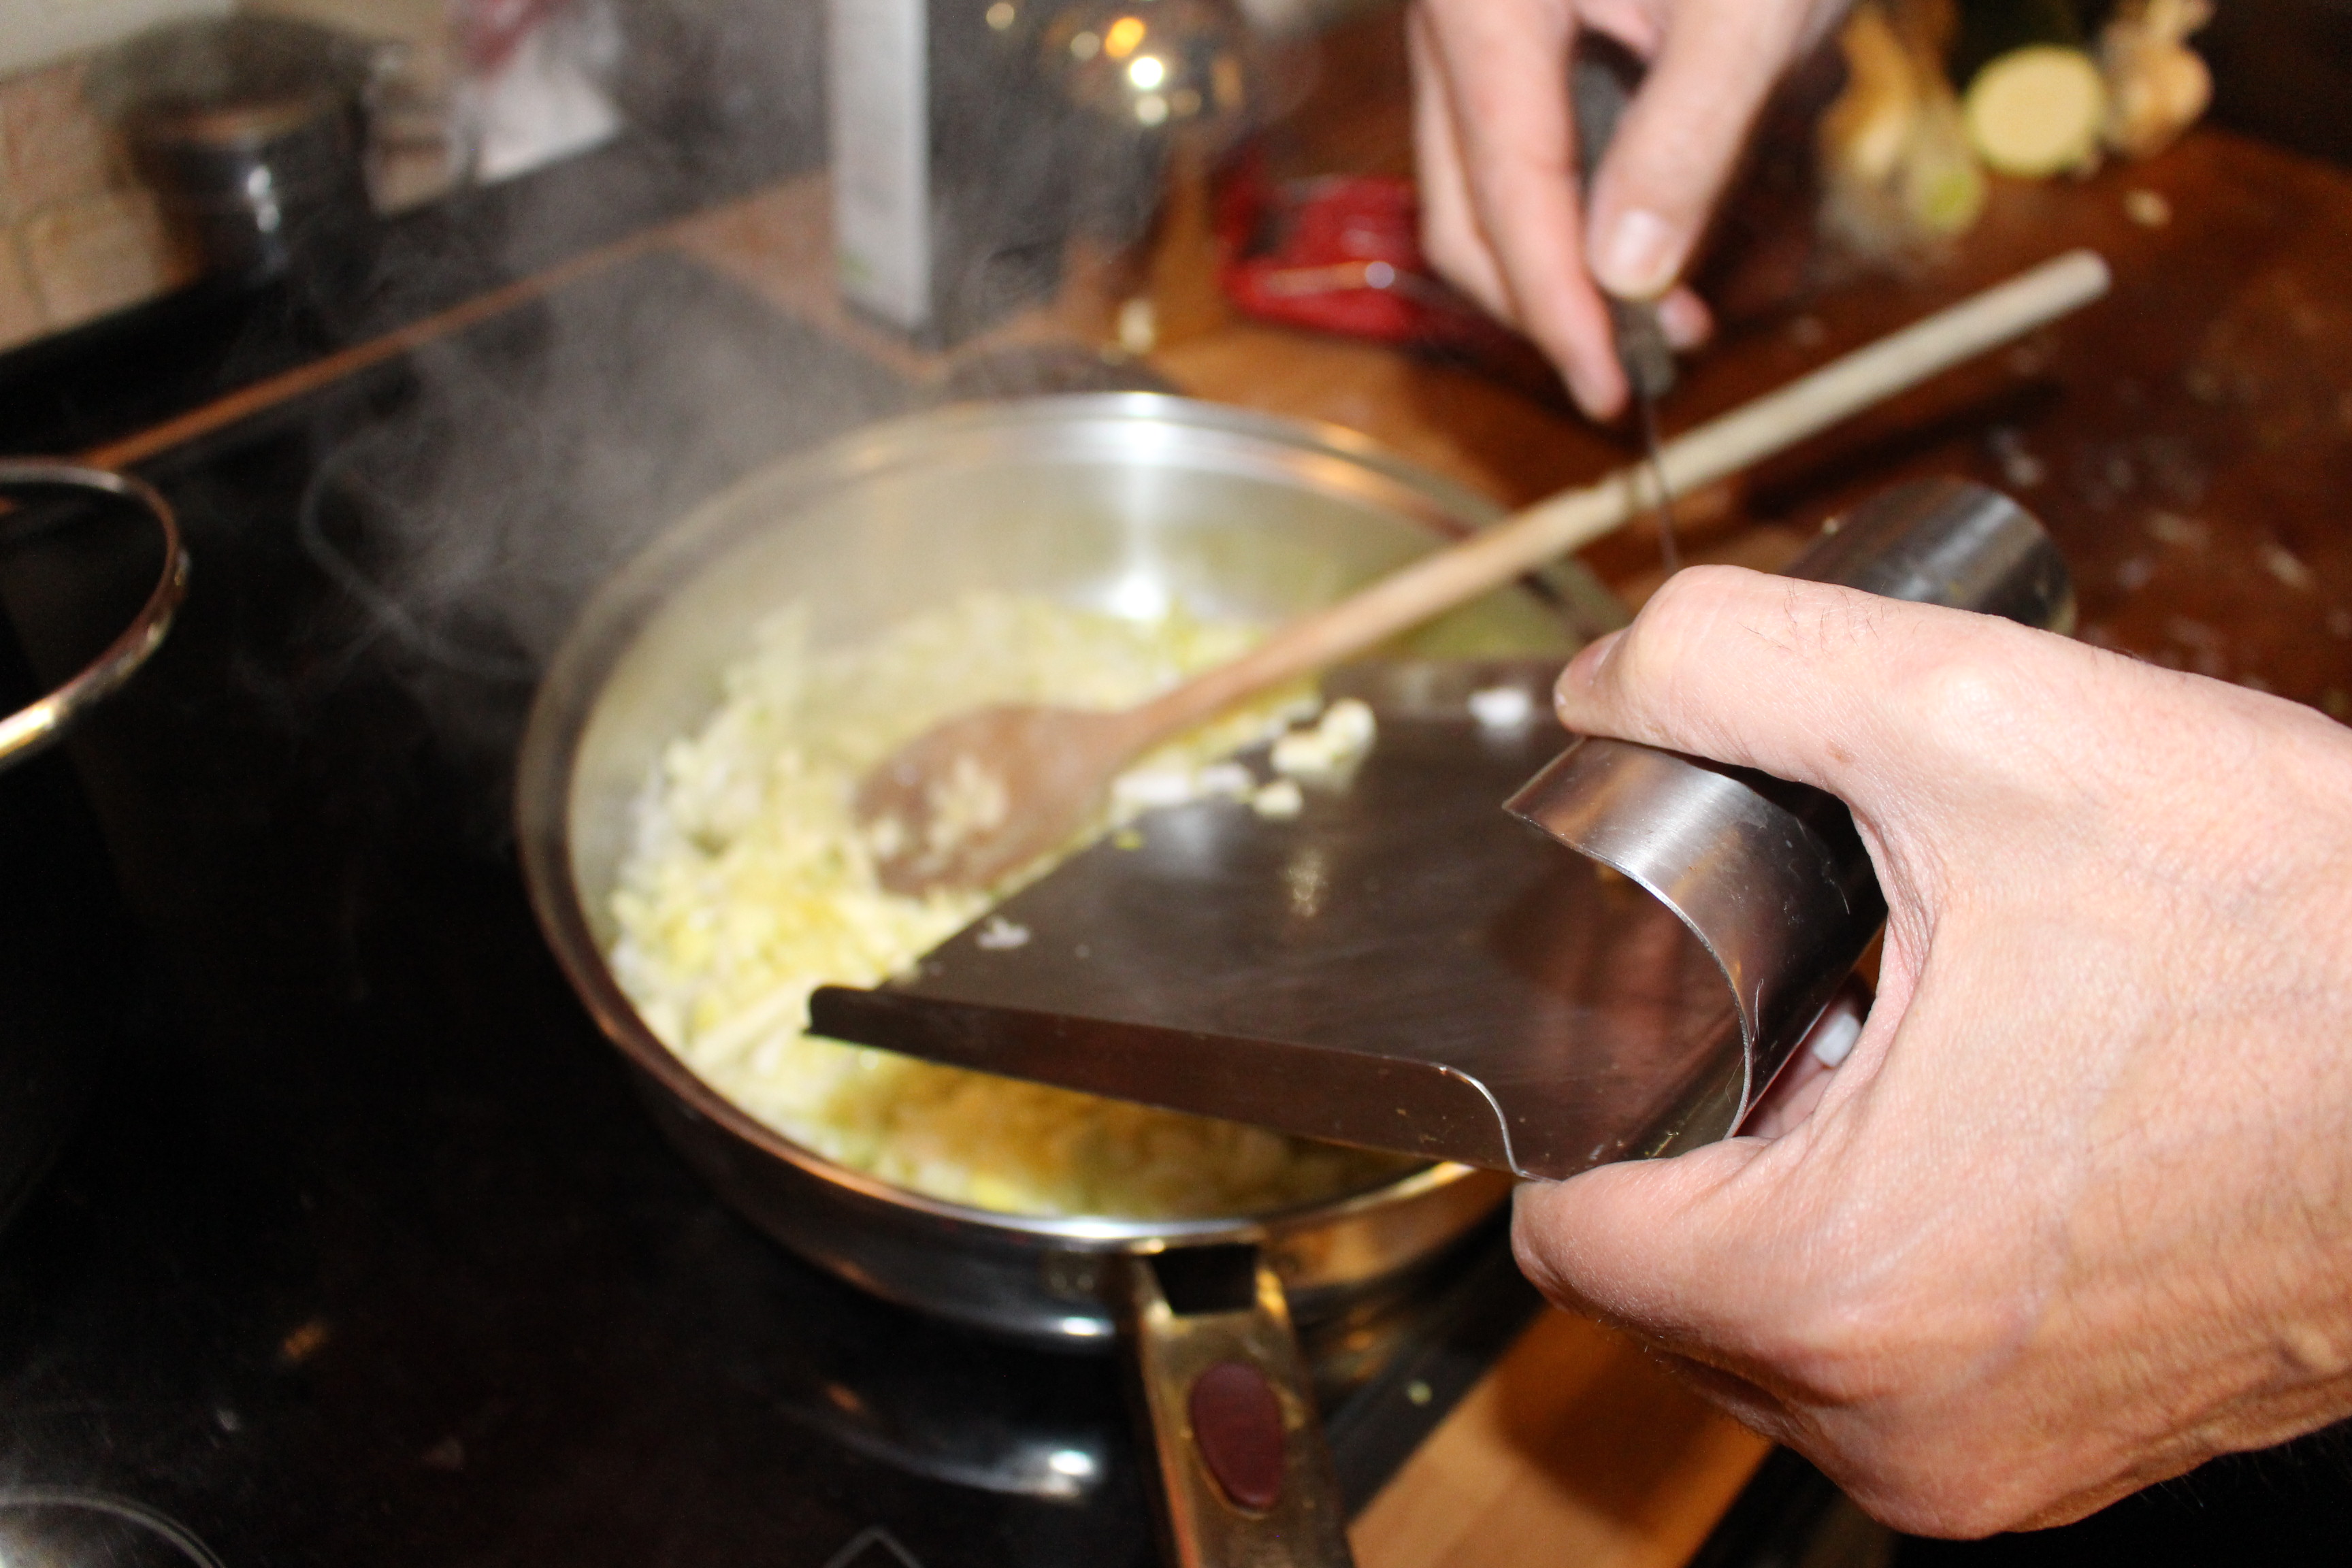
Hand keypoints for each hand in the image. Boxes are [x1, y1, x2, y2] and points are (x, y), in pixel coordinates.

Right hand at [1408, 0, 1846, 416]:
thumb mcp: (1749, 9)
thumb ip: (1689, 137)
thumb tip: (1631, 275)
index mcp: (1486, 11)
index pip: (1505, 202)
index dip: (1555, 314)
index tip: (1605, 395)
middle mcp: (1458, 18)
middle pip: (1469, 208)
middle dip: (1552, 299)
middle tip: (1648, 358)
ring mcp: (1480, 17)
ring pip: (1490, 177)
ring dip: (1570, 254)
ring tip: (1675, 298)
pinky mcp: (1519, 16)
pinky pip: (1523, 130)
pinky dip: (1584, 188)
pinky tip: (1660, 206)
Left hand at [1516, 566, 2351, 1533]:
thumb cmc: (2299, 923)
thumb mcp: (1988, 721)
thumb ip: (1742, 664)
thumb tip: (1602, 682)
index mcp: (1836, 1285)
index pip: (1566, 1235)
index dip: (1583, 1096)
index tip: (1655, 1004)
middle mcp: (1901, 1426)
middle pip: (1663, 1286)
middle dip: (1695, 1140)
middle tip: (1796, 1005)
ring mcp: (1993, 1462)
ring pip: (1771, 1334)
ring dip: (1791, 1203)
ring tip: (1888, 1057)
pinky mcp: (2079, 1457)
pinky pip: (1895, 1366)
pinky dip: (1895, 1260)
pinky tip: (1969, 1131)